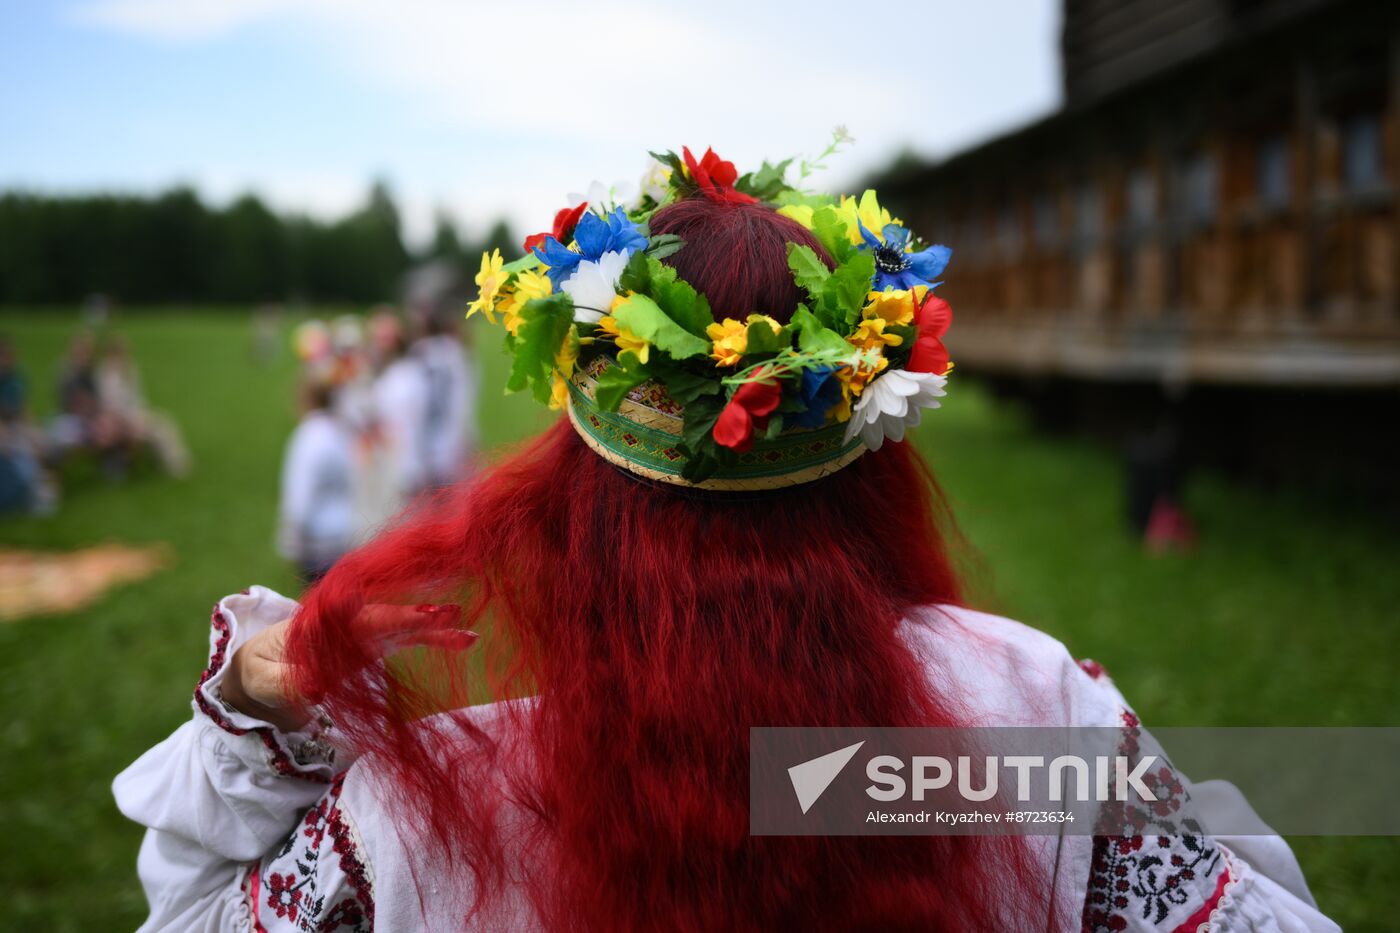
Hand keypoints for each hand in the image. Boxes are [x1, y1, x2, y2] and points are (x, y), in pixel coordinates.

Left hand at [221, 603, 475, 732]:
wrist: (263, 669)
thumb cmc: (259, 672)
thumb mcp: (263, 680)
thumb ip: (286, 681)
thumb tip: (313, 689)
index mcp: (318, 624)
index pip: (352, 618)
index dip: (379, 617)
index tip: (407, 618)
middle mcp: (346, 621)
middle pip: (385, 616)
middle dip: (416, 617)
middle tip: (448, 616)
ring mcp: (363, 630)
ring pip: (403, 624)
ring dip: (435, 627)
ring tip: (468, 634)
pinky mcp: (375, 642)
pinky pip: (408, 637)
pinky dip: (434, 638)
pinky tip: (464, 640)